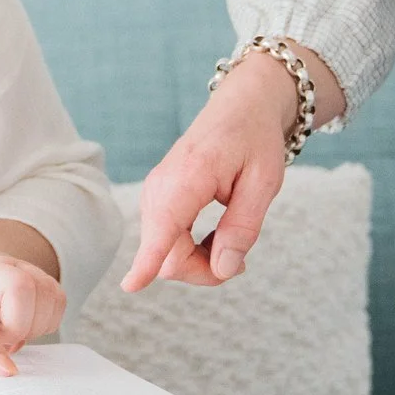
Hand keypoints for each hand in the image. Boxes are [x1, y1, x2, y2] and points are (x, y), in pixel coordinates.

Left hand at [0, 226, 65, 394]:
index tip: (6, 371)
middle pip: (20, 288)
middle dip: (19, 327)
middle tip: (3, 344)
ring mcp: (13, 265)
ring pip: (44, 292)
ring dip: (34, 325)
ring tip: (8, 335)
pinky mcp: (34, 271)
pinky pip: (56, 296)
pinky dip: (47, 319)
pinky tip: (23, 324)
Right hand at [123, 49, 300, 290]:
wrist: (240, 107)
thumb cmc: (254, 139)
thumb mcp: (264, 183)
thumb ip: (243, 228)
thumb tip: (223, 270)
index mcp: (188, 177)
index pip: (164, 227)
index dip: (148, 261)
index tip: (130, 286)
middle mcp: (160, 187)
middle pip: (167, 256)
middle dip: (202, 271)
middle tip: (242, 263)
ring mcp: (154, 194)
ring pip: (164, 254)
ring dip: (197, 262)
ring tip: (231, 242)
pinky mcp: (157, 200)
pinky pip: (165, 241)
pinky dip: (189, 250)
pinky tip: (214, 237)